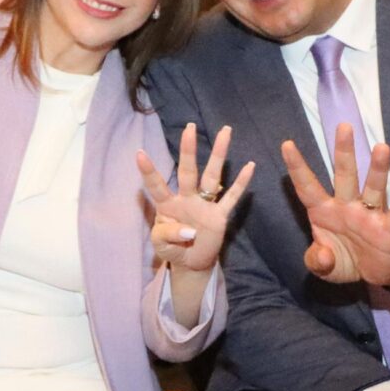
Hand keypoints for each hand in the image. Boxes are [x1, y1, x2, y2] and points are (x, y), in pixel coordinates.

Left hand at [138, 123, 255, 275]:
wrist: (190, 263)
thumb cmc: (172, 248)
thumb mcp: (161, 246)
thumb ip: (169, 235)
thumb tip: (190, 230)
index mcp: (168, 205)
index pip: (157, 185)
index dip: (148, 171)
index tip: (139, 153)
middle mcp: (187, 198)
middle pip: (188, 171)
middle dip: (188, 150)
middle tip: (190, 127)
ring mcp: (205, 205)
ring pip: (213, 176)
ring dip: (218, 155)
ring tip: (225, 131)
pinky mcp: (220, 216)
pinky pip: (231, 197)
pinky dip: (241, 183)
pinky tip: (250, 166)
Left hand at [281, 125, 389, 287]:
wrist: (372, 274)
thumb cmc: (343, 259)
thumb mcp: (323, 266)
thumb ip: (317, 261)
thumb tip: (322, 256)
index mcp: (324, 211)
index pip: (307, 186)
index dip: (297, 167)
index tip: (287, 144)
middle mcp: (347, 206)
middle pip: (345, 175)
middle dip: (343, 152)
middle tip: (344, 127)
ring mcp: (369, 215)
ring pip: (372, 187)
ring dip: (377, 169)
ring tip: (381, 147)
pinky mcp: (388, 229)